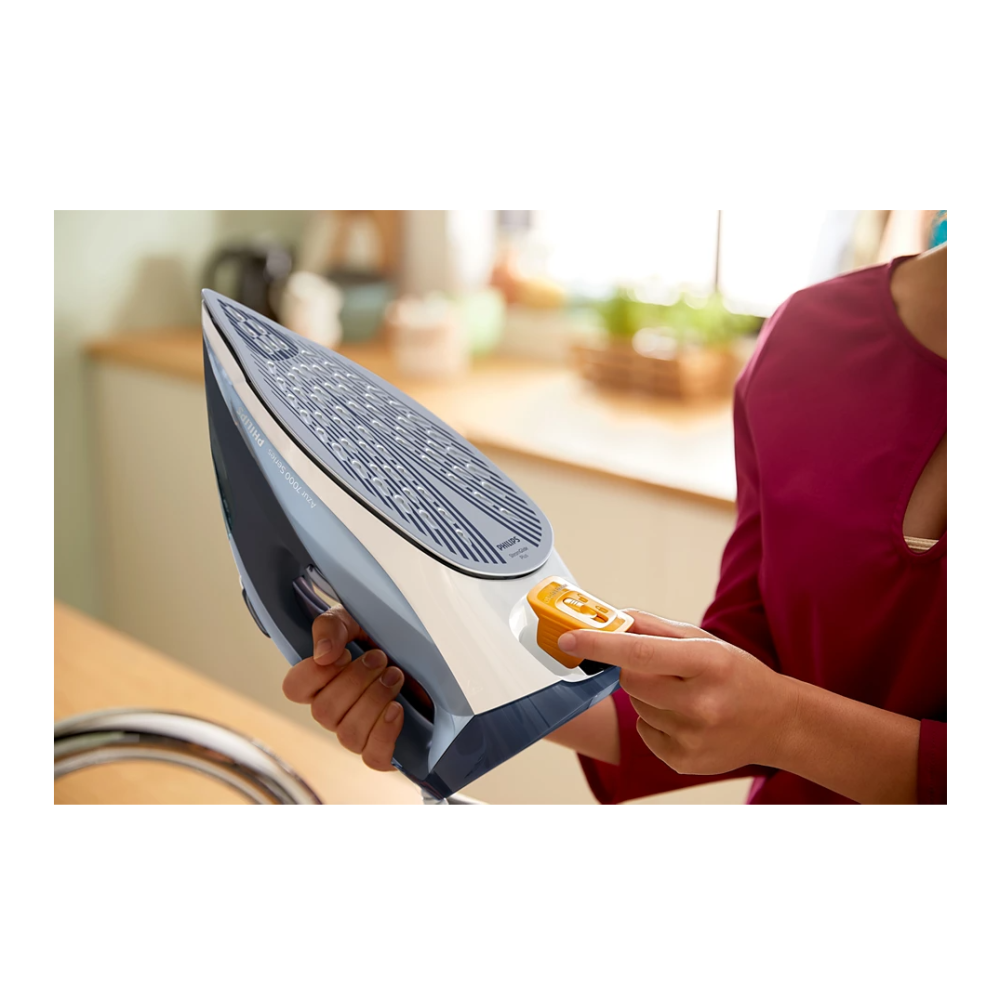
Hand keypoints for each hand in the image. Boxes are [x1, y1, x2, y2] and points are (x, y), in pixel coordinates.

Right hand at [282, 604, 404, 770]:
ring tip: (395, 677)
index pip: (294, 688)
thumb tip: (323, 655)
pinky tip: (398, 709)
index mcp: (320, 681)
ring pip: (348, 734)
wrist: (427, 659)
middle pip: (323, 711)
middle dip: (357, 681)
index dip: (315, 674)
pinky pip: (372, 756)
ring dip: (374, 700)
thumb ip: (332, 626)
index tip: (344, 654)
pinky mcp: (380, 750)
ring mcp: (355, 733)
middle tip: (381, 658)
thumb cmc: (385, 640)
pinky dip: (384, 732)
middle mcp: (333, 711)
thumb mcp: (356, 620)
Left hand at [558, 610, 795, 774]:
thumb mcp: (703, 640)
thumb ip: (653, 628)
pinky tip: (685, 718)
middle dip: (632, 669)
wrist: (779, 723)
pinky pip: (644, 732)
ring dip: (647, 695)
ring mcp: (692, 737)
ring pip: (636, 706)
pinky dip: (655, 722)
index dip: (599, 645)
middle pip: (630, 680)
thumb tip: (610, 618)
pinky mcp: (683, 761)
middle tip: (662, 669)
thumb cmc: (736, 674)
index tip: (569, 639)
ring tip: (684, 695)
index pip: (639, 653)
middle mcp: (701, 703)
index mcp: (707, 663)